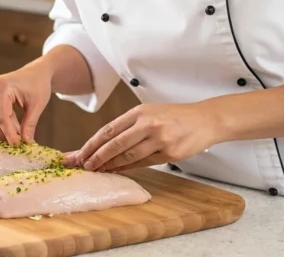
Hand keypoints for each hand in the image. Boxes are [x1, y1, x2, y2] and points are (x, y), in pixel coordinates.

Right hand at [0, 63, 52, 145]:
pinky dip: (3, 127)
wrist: (35, 73)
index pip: (1, 116)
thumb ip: (30, 124)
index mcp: (0, 86)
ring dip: (4, 132)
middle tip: (20, 143)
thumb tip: (26, 142)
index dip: (9, 133)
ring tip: (21, 134)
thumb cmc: (38, 84)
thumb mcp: (37, 105)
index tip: (18, 145)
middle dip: (5, 135)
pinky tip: (17, 129)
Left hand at [66, 102, 219, 172]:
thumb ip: (129, 126)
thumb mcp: (150, 112)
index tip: (80, 153)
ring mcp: (159, 139)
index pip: (108, 129)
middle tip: (84, 166)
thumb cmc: (174, 117)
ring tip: (98, 171)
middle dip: (96, 157)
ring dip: (110, 165)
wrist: (204, 120)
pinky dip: (127, 168)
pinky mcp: (169, 153)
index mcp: (139, 112)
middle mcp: (148, 124)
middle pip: (114, 144)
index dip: (92, 144)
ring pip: (127, 156)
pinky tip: (117, 171)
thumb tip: (104, 143)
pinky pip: (143, 163)